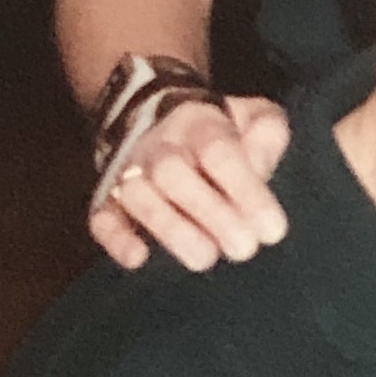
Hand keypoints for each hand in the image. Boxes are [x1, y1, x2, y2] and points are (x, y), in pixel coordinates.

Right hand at [90, 92, 291, 272]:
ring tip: (204, 258)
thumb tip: (259, 165)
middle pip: (173, 172)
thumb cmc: (223, 134)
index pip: (220, 151)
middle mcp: (161, 147)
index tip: (273, 230)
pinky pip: (102, 217)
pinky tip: (138, 258)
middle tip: (243, 249)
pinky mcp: (108, 201)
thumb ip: (266, 136)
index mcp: (201, 125)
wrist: (158, 118)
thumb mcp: (256, 119)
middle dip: (210, 213)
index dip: (246, 190)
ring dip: (170, 229)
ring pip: (137, 196)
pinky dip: (116, 239)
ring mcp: (130, 173)